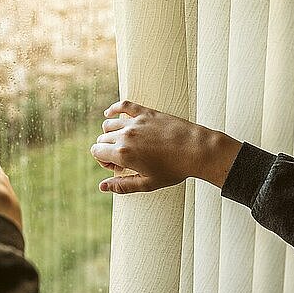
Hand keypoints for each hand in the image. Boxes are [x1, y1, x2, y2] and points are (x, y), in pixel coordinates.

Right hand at [90, 100, 241, 193]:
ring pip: (109, 124)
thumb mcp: (147, 183)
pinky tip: (110, 114)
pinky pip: (123, 106)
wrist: (196, 150)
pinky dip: (114, 109)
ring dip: (110, 133)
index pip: (96, 151)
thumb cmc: (174, 169)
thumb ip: (122, 185)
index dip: (103, 160)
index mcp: (123, 154)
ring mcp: (135, 122)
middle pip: (102, 139)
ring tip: (122, 142)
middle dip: (107, 149)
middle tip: (123, 158)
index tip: (117, 166)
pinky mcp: (146, 113)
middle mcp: (125, 135)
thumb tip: (102, 187)